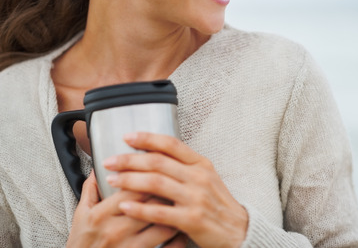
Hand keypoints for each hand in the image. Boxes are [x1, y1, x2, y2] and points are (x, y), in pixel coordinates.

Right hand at [67, 171, 183, 247]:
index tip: (162, 170)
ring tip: (182, 206)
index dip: (151, 176)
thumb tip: (99, 166)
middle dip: (168, 192)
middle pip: (152, 204)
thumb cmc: (82, 243)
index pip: (133, 188)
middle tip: (179, 184)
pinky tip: (182, 230)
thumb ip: (91, 188)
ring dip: (176, 214)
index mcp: (101, 214)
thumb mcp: (81, 215)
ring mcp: (128, 247)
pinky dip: (178, 239)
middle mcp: (116, 230)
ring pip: (164, 226)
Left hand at [103, 132, 248, 247]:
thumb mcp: (206, 177)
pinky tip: (125, 205)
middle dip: (130, 160)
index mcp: (201, 164)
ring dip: (130, 180)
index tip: (127, 136)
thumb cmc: (217, 202)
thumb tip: (154, 154)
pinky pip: (159, 211)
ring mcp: (196, 198)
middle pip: (158, 162)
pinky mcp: (192, 219)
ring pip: (156, 183)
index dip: (147, 138)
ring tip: (112, 179)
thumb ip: (184, 165)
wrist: (238, 229)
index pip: (171, 144)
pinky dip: (139, 208)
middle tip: (110, 161)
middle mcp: (199, 177)